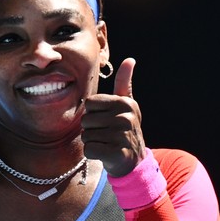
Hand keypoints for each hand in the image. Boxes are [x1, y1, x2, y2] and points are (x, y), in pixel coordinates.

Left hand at [81, 58, 145, 176]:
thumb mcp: (127, 105)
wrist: (133, 160)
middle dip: (92, 129)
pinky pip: (89, 150)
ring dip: (92, 142)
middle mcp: (125, 117)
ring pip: (86, 135)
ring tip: (106, 143)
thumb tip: (129, 59)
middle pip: (86, 120)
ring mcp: (122, 136)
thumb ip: (124, 83)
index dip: (93, 113)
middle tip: (106, 134)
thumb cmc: (124, 129)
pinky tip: (105, 153)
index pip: (89, 103)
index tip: (106, 119)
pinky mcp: (116, 153)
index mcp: (124, 103)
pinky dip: (93, 154)